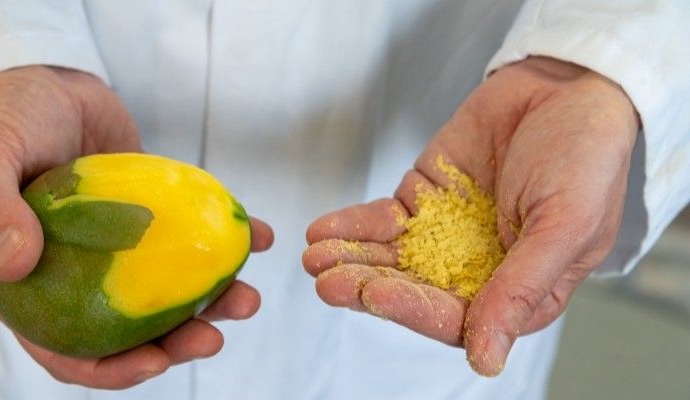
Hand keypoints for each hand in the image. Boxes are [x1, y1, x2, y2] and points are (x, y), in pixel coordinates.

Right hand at [0, 66, 273, 388]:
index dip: (111, 369)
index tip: (155, 363)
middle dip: (176, 343)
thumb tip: (11, 266)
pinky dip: (229, 243)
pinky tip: (259, 236)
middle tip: (214, 336)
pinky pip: (192, 240)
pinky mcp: (157, 219)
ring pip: (169, 294)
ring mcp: (124, 251)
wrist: (50, 80)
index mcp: (32, 285)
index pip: (66, 351)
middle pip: (130, 333)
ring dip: (211, 303)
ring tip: (247, 298)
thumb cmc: (7, 119)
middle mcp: (80, 277)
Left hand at [303, 57, 638, 375]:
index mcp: (517, 292)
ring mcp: (444, 235)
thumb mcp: (564, 226)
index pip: (455, 316)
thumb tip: (487, 360)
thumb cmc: (584, 158)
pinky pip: (381, 220)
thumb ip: (521, 289)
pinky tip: (322, 232)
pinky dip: (351, 226)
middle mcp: (476, 270)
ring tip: (314, 257)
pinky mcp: (422, 200)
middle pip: (411, 290)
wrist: (564, 87)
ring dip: (350, 259)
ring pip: (389, 257)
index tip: (375, 294)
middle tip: (327, 280)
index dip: (412, 308)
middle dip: (366, 286)